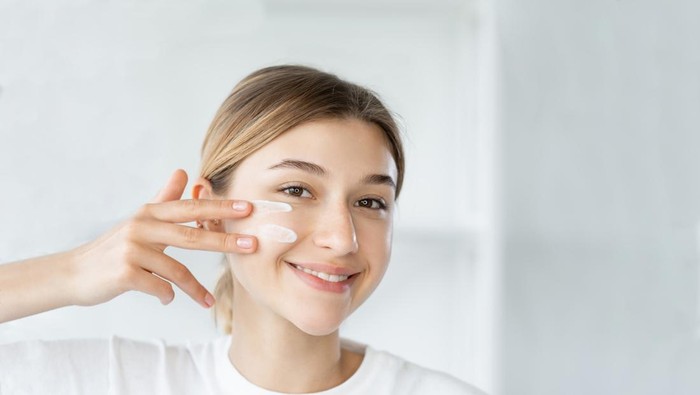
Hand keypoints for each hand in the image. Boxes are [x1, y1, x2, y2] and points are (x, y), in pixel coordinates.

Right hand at [66, 169, 255, 307]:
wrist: (74, 273)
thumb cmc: (112, 248)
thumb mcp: (139, 220)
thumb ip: (164, 199)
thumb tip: (183, 171)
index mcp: (149, 213)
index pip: (191, 208)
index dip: (220, 208)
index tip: (248, 208)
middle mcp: (141, 227)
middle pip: (191, 235)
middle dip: (224, 241)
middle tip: (251, 245)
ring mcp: (132, 250)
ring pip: (176, 270)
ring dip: (196, 289)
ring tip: (208, 300)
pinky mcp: (124, 273)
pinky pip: (158, 287)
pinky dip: (167, 295)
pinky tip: (169, 299)